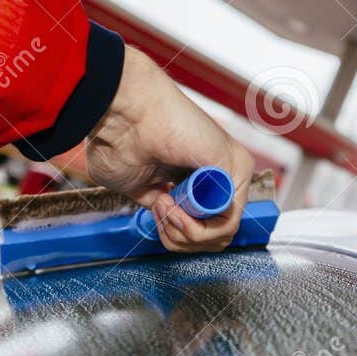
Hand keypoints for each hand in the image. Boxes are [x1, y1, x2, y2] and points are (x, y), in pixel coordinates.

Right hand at [83, 46, 255, 252]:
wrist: (122, 116)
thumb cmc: (120, 142)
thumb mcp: (141, 187)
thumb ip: (163, 204)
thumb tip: (173, 220)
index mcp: (198, 175)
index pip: (205, 228)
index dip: (178, 236)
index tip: (156, 216)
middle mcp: (220, 172)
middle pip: (216, 236)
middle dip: (182, 239)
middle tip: (161, 214)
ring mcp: (232, 169)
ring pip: (223, 233)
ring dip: (185, 232)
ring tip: (165, 207)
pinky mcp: (236, 166)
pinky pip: (227, 221)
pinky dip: (196, 227)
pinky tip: (174, 206)